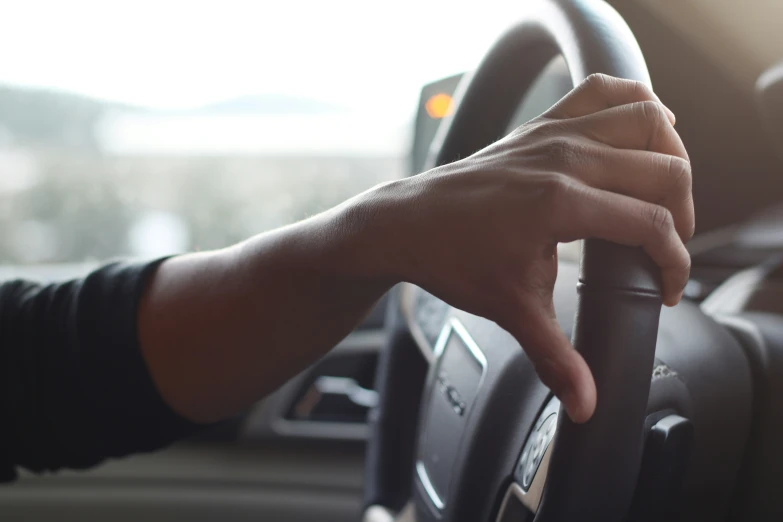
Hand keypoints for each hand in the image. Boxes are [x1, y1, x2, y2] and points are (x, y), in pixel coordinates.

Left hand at [375, 74, 692, 422]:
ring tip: (665, 193)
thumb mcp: (510, 309)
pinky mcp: (540, 125)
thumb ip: (556, 358)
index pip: (653, 223)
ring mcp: (552, 134)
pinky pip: (602, 91)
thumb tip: (585, 406)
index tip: (664, 289)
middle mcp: (564, 158)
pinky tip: (642, 132)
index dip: (674, 262)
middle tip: (666, 246)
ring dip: (671, 155)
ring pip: (647, 119)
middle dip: (684, 212)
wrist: (404, 222)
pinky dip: (634, 103)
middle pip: (665, 169)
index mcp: (561, 203)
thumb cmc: (450, 258)